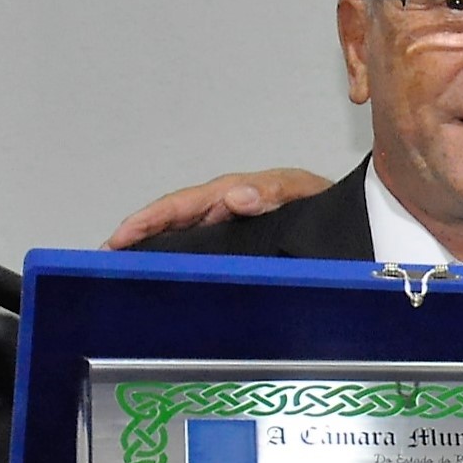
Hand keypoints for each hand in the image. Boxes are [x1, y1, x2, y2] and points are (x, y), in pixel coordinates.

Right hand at [102, 168, 333, 248]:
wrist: (357, 218)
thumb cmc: (326, 203)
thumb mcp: (304, 193)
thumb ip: (272, 192)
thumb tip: (233, 195)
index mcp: (239, 192)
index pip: (184, 203)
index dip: (151, 218)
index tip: (123, 235)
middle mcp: (231, 205)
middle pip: (174, 216)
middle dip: (138, 232)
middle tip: (105, 255)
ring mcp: (233, 222)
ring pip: (184, 231)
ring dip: (152, 244)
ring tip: (120, 264)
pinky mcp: (240, 239)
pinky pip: (201, 244)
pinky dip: (176, 253)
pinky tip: (161, 270)